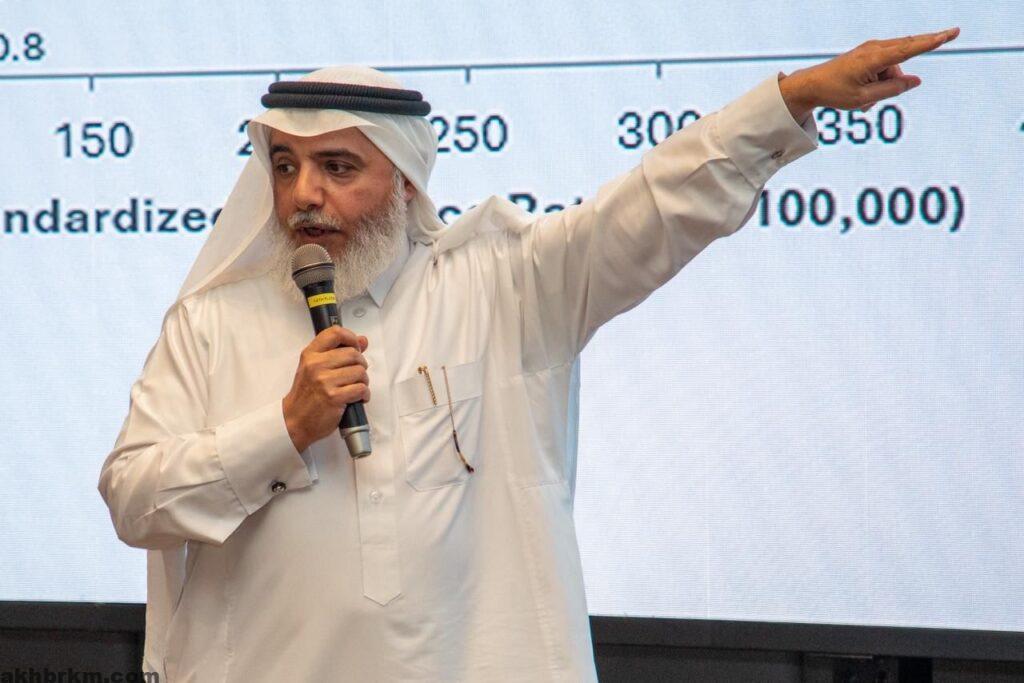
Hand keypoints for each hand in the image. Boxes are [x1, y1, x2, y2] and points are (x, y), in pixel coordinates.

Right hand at [282, 326, 369, 452]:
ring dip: (363, 381)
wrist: (295, 420)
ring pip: (360, 372)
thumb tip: (362, 340)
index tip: (356, 347)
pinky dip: (364, 395)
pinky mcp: (334, 397)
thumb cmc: (307, 394)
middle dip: (361, 365)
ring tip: (354, 387)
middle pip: (353, 354)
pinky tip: (357, 398)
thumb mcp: (315, 368)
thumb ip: (337, 352)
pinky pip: (361, 389)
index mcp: (311, 354)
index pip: (335, 333)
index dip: (351, 338)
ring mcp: (325, 381)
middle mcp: (316, 365)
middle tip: (355, 375)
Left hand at [779, 27, 959, 120]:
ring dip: (886, 85)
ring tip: (864, 100)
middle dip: (907, 67)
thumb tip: (916, 81)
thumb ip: (892, 89)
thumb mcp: (864, 99)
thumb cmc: (835, 92)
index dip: (931, 42)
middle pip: (905, 54)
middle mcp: (874, 49)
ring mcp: (871, 50)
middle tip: (953, 34)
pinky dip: (879, 83)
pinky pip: (884, 69)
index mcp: (873, 59)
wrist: (811, 85)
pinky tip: (863, 95)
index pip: (909, 49)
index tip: (948, 34)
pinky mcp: (868, 55)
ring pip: (894, 68)